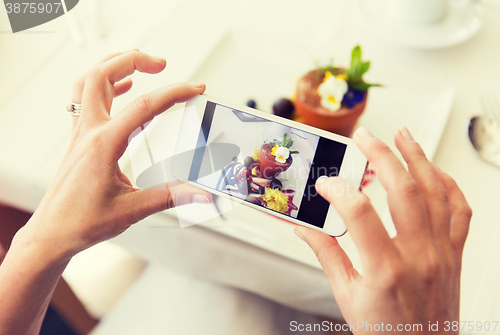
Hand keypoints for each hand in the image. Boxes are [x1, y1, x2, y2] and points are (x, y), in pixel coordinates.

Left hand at [21, 50, 211, 263]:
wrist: (53, 233)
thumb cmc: (83, 222)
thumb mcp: (133, 209)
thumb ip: (172, 197)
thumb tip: (201, 194)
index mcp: (103, 145)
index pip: (143, 107)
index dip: (173, 93)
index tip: (193, 89)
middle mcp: (88, 132)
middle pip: (102, 75)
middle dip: (133, 60)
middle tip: (161, 63)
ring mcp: (79, 132)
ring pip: (87, 81)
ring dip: (112, 65)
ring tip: (138, 61)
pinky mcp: (78, 138)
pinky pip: (83, 98)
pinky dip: (102, 84)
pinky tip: (121, 88)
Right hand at [295, 127, 471, 333]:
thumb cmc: (386, 332)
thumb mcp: (347, 296)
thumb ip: (326, 255)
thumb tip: (304, 229)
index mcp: (385, 269)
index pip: (359, 213)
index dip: (338, 190)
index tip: (326, 184)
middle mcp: (418, 256)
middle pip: (403, 191)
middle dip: (382, 156)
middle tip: (365, 138)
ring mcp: (440, 252)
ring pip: (435, 193)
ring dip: (418, 158)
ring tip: (402, 136)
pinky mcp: (453, 253)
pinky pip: (459, 211)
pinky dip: (448, 185)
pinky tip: (433, 170)